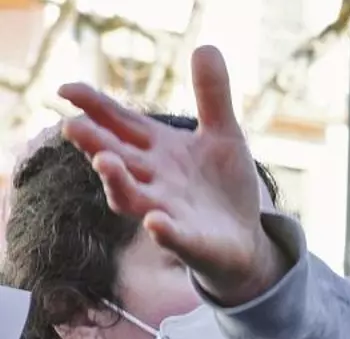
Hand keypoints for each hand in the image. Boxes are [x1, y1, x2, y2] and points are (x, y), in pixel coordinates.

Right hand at [57, 47, 284, 302]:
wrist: (244, 237)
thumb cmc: (223, 185)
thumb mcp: (223, 134)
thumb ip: (212, 96)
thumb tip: (206, 47)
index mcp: (156, 149)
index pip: (119, 123)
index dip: (93, 106)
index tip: (67, 90)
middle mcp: (152, 178)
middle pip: (116, 157)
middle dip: (95, 143)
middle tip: (72, 125)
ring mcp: (167, 210)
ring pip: (131, 197)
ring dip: (117, 182)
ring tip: (105, 162)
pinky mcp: (189, 241)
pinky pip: (172, 236)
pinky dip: (163, 230)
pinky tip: (157, 221)